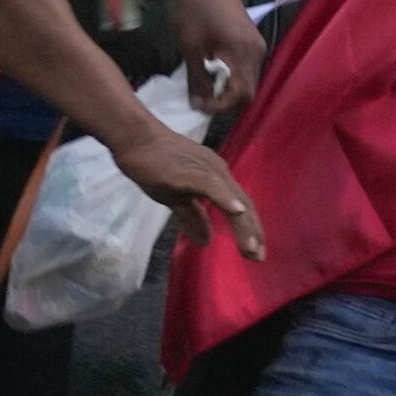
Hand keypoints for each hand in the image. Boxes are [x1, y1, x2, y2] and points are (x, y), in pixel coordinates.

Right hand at [112, 128, 265, 262]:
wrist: (135, 138)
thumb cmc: (154, 164)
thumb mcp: (175, 198)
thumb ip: (193, 217)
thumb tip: (205, 242)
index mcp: (217, 178)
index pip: (241, 206)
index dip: (250, 228)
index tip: (256, 253)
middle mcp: (219, 172)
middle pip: (244, 204)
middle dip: (253, 232)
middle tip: (259, 257)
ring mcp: (206, 170)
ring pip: (232, 198)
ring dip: (243, 225)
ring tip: (251, 248)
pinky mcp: (191, 170)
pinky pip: (212, 186)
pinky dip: (225, 199)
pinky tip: (236, 212)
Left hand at [167, 0, 263, 122]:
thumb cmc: (194, 10)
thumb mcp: (190, 47)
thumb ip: (196, 79)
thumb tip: (198, 104)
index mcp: (244, 53)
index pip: (240, 94)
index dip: (220, 106)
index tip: (199, 106)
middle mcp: (258, 50)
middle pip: (249, 89)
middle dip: (226, 100)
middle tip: (203, 101)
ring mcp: (258, 43)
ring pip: (249, 78)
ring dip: (230, 88)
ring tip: (207, 88)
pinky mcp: (252, 38)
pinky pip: (248, 66)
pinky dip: (233, 75)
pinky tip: (214, 72)